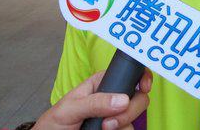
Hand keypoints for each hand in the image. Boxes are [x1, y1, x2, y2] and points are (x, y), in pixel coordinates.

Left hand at [33, 69, 152, 129]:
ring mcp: (116, 116)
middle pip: (139, 98)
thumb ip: (95, 102)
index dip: (142, 77)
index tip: (144, 87)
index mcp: (103, 84)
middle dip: (130, 110)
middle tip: (110, 122)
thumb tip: (122, 99)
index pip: (129, 74)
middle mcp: (113, 99)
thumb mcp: (71, 108)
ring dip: (123, 125)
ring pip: (135, 119)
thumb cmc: (55, 122)